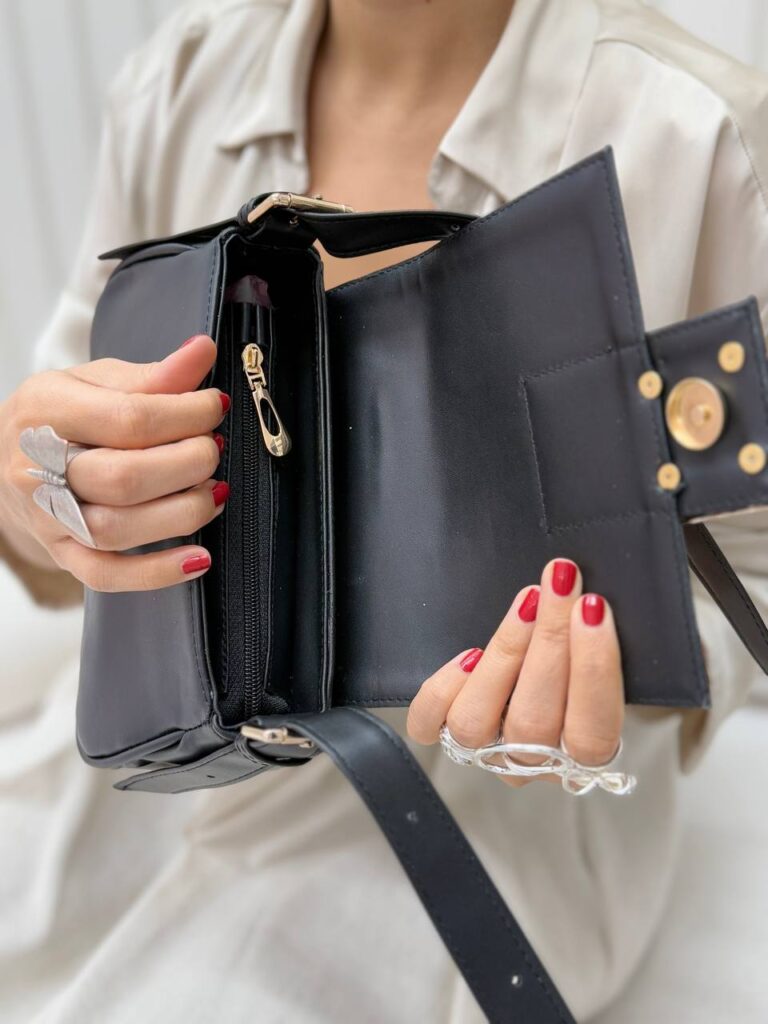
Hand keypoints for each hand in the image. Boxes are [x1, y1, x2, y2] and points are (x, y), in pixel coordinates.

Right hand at [0, 335, 228, 590]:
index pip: (128, 419)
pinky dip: (157, 572)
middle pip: (124, 479)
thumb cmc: (61, 416)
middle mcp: (36, 468)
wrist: (8, 459)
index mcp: (45, 411)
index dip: (186, 414)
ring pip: (117, 530)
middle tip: (214, 449)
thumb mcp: (96, 381)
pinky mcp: (63, 554)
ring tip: (214, 491)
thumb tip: (204, 351)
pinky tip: (198, 557)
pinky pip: (107, 575)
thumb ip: (153, 375)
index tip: (216, 407)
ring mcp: (47, 518)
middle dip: (187, 464)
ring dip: (182, 513)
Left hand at [407, 559, 623, 785]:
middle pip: (534, 721)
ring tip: (525, 605)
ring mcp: (485, 753)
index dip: (594, 670)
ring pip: (477, 724)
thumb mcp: (604, 661)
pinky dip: (444, 689)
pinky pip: (430, 724)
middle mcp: (533, 762)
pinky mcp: (444, 739)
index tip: (593, 608)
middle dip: (550, 642)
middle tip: (559, 584)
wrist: (550, 678)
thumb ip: (602, 645)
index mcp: (586, 757)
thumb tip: (599, 604)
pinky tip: (468, 653)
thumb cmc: (583, 665)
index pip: (593, 733)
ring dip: (503, 657)